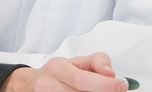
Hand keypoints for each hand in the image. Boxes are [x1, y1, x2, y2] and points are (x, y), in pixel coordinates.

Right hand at [2, 54, 127, 91]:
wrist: (30, 85)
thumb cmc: (56, 74)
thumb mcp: (76, 61)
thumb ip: (98, 62)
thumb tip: (110, 73)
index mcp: (58, 68)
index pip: (82, 80)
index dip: (105, 85)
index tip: (121, 86)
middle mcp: (49, 85)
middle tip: (115, 91)